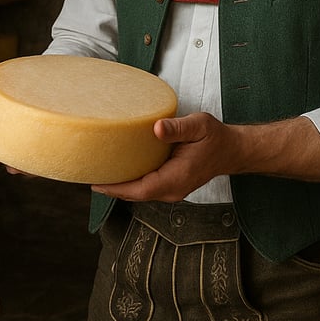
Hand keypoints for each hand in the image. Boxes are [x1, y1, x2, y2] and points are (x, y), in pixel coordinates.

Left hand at [91, 112, 233, 201]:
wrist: (232, 151)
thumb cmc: (215, 137)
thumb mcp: (199, 126)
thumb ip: (178, 128)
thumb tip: (157, 128)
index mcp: (177, 177)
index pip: (141, 189)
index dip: (117, 189)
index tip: (95, 183)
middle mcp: (173, 190)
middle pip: (135, 194)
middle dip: (111, 188)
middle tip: (87, 174)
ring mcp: (172, 190)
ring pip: (139, 193)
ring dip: (119, 186)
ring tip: (97, 173)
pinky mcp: (170, 185)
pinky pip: (145, 188)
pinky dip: (129, 183)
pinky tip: (118, 171)